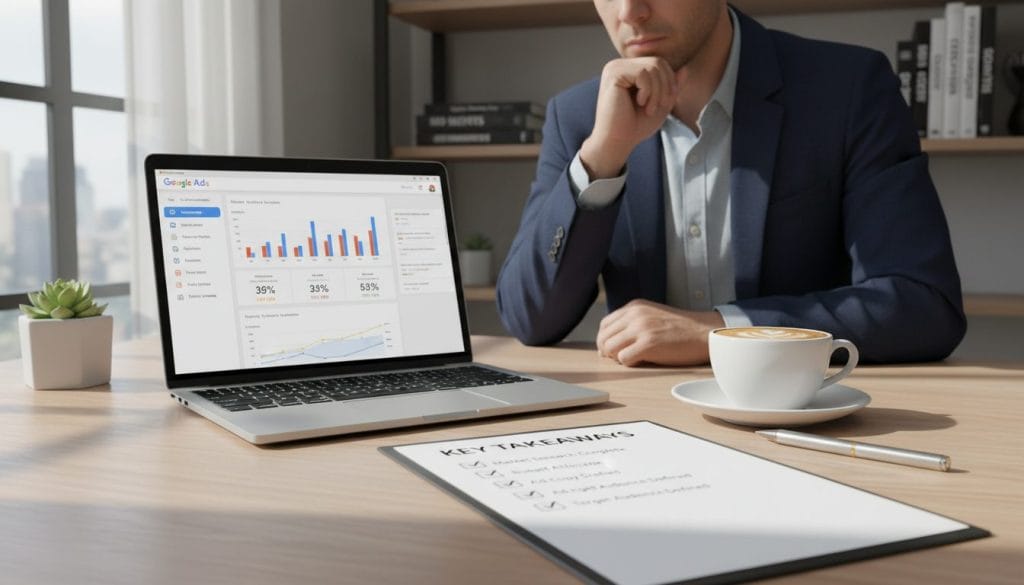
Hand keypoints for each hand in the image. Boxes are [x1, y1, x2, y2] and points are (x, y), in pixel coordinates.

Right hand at [579, 57, 680, 179]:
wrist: (617, 141)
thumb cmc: (635, 126)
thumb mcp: (661, 104)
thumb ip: (672, 87)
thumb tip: (685, 68)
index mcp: (628, 70)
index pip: (659, 63)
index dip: (670, 81)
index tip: (664, 103)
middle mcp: (619, 65)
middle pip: (658, 62)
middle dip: (665, 86)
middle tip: (659, 107)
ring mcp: (615, 68)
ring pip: (652, 67)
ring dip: (657, 91)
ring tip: (649, 109)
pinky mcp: (613, 74)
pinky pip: (643, 73)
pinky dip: (648, 91)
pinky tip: (640, 103)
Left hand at [596, 299, 724, 366]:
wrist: (704, 332)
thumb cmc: (681, 329)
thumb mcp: (653, 315)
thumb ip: (633, 322)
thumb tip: (610, 343)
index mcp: (634, 306)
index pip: (604, 324)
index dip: (606, 339)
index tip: (613, 349)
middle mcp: (635, 315)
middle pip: (604, 337)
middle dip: (608, 351)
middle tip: (619, 358)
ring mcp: (641, 328)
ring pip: (609, 348)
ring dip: (617, 358)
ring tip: (633, 359)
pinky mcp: (648, 344)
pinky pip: (623, 358)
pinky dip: (629, 363)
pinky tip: (641, 361)